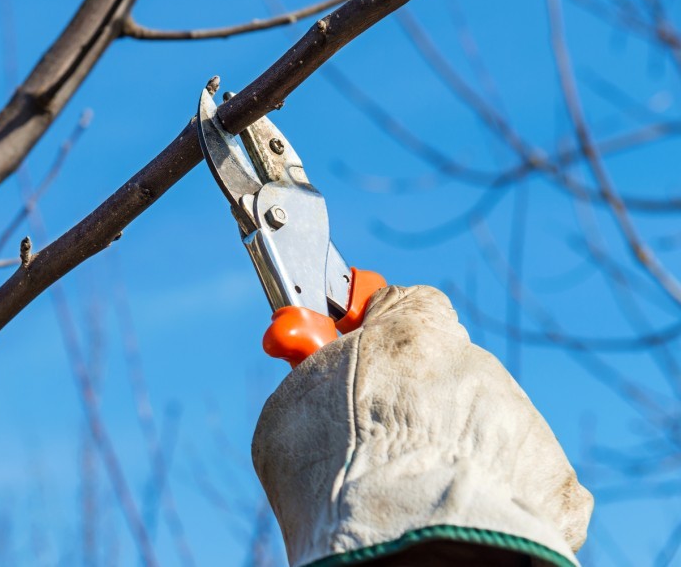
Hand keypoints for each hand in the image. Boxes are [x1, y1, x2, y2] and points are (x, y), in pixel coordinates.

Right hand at [252, 285, 591, 566]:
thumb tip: (314, 374)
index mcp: (414, 331)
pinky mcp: (554, 481)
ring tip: (410, 494)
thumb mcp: (293, 407)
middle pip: (447, 372)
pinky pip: (524, 480)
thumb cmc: (334, 473)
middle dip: (419, 401)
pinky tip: (459, 517)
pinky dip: (497, 497)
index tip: (358, 348)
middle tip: (378, 443)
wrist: (402, 547)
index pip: (408, 304)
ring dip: (454, 451)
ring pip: (484, 426)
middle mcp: (477, 364)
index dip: (381, 330)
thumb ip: (315, 378)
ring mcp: (522, 421)